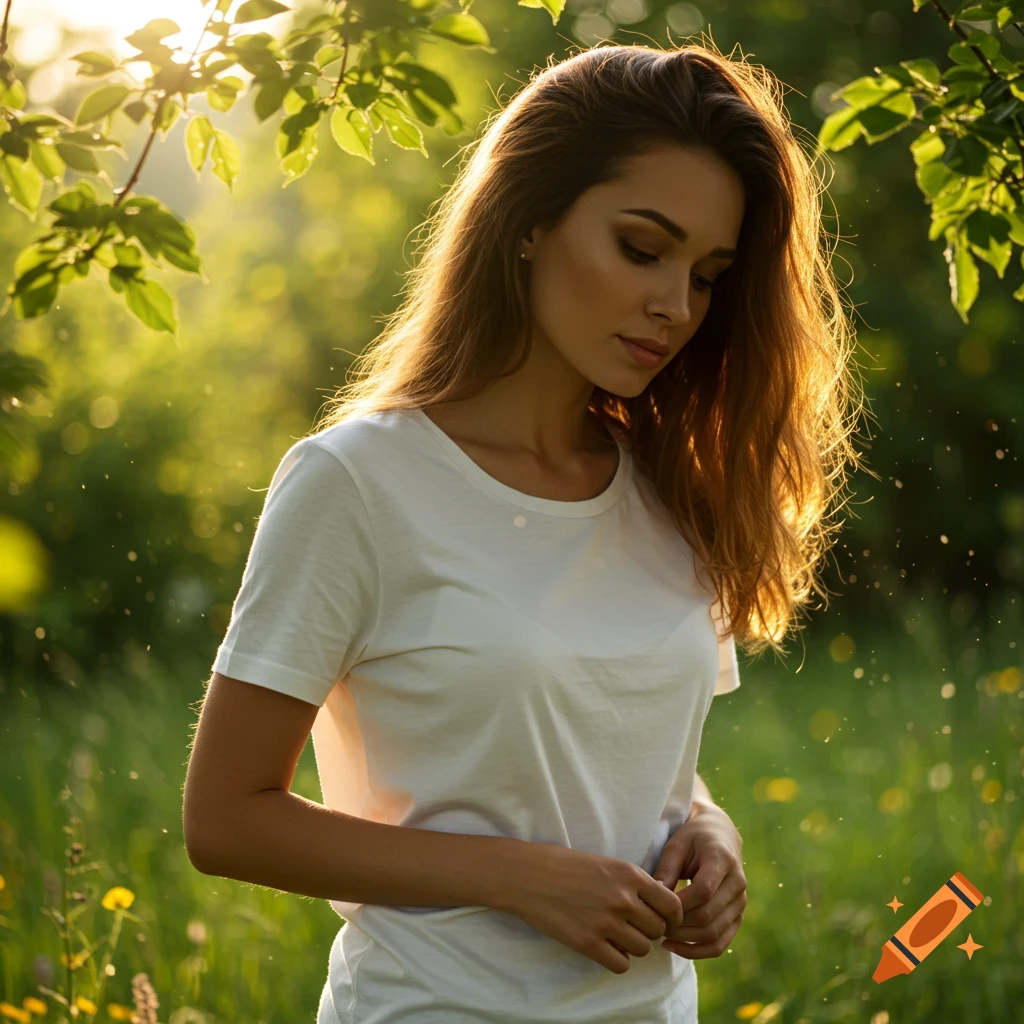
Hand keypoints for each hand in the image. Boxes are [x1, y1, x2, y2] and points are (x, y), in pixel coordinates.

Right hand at [500, 842, 684, 974]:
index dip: (671, 916)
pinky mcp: (588, 943)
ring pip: (642, 949)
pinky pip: (621, 965)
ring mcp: (606, 922)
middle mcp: (623, 899)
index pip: (672, 904)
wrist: (527, 875)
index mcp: (629, 874)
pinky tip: (605, 948)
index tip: (663, 919)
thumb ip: (632, 882)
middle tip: (633, 926)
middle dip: (649, 930)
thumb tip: (657, 905)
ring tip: (616, 935)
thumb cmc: (564, 865)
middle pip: (658, 929)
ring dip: (633, 946)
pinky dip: (617, 960)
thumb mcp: (605, 863)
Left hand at [651, 800, 746, 958]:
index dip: (678, 905)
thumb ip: (666, 869)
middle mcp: (737, 883)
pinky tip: (675, 948)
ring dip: (685, 940)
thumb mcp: (676, 844)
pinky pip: (720, 943)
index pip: (703, 891)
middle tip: (653, 924)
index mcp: (722, 859)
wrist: (720, 835)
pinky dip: (698, 951)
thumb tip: (653, 897)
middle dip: (678, 925)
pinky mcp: (737, 916)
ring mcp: (740, 902)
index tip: (655, 907)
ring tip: (661, 936)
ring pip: (714, 934)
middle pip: (708, 916)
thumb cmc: (693, 837)